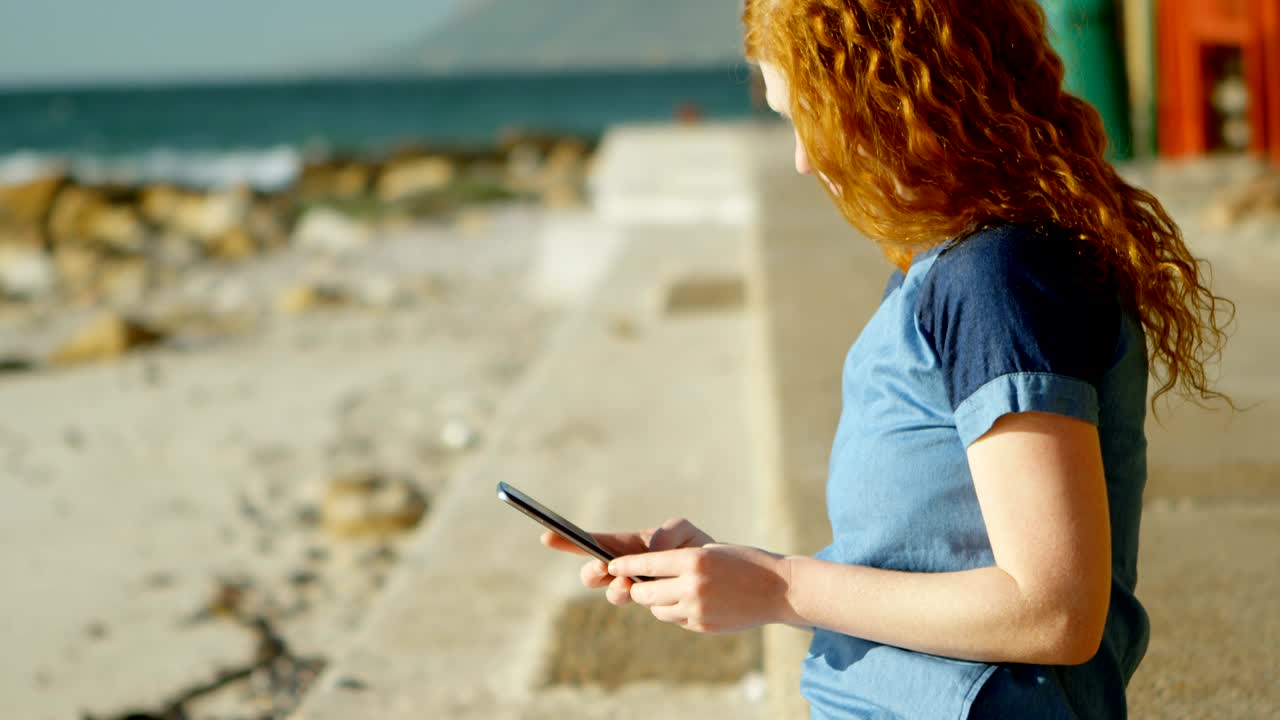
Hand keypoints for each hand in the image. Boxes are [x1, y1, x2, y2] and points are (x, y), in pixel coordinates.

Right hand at [540, 517, 713, 605]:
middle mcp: (628, 570)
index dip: (569, 540)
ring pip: (614, 594)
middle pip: (594, 574)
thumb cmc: (700, 547)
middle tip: (603, 567)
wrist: (725, 577)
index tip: (547, 535)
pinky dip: (645, 599)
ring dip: (617, 589)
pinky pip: (641, 606)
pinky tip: (661, 593)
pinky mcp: (656, 607)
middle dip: (591, 573)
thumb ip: (667, 532)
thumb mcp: (685, 531)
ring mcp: (639, 590)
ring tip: (629, 583)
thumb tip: (650, 552)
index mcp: (630, 546)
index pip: (596, 542)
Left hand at [607, 544, 795, 633]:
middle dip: (636, 588)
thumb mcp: (710, 551)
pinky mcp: (704, 626)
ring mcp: (698, 609)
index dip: (625, 565)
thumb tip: (645, 572)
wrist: (779, 588)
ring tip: (667, 592)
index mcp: (693, 560)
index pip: (645, 563)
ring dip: (656, 602)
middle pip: (644, 592)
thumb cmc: (744, 562)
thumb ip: (679, 561)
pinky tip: (690, 603)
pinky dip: (675, 612)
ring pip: (657, 609)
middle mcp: (692, 585)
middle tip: (636, 583)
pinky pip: (676, 619)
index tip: (611, 566)